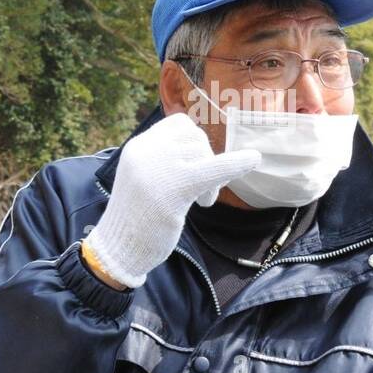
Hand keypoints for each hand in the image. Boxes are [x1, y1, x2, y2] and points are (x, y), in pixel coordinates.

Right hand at [84, 112, 258, 287]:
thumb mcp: (144, 177)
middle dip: (207, 161)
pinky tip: (254, 159)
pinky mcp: (173, 188)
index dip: (195, 143)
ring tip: (202, 201)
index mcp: (138, 146)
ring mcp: (158, 167)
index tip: (196, 165)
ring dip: (213, 177)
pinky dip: (236, 164)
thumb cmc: (137, 217)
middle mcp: (146, 150)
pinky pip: (211, 169)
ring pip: (204, 154)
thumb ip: (165, 160)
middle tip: (204, 191)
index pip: (179, 125)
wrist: (118, 248)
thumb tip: (204, 149)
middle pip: (196, 139)